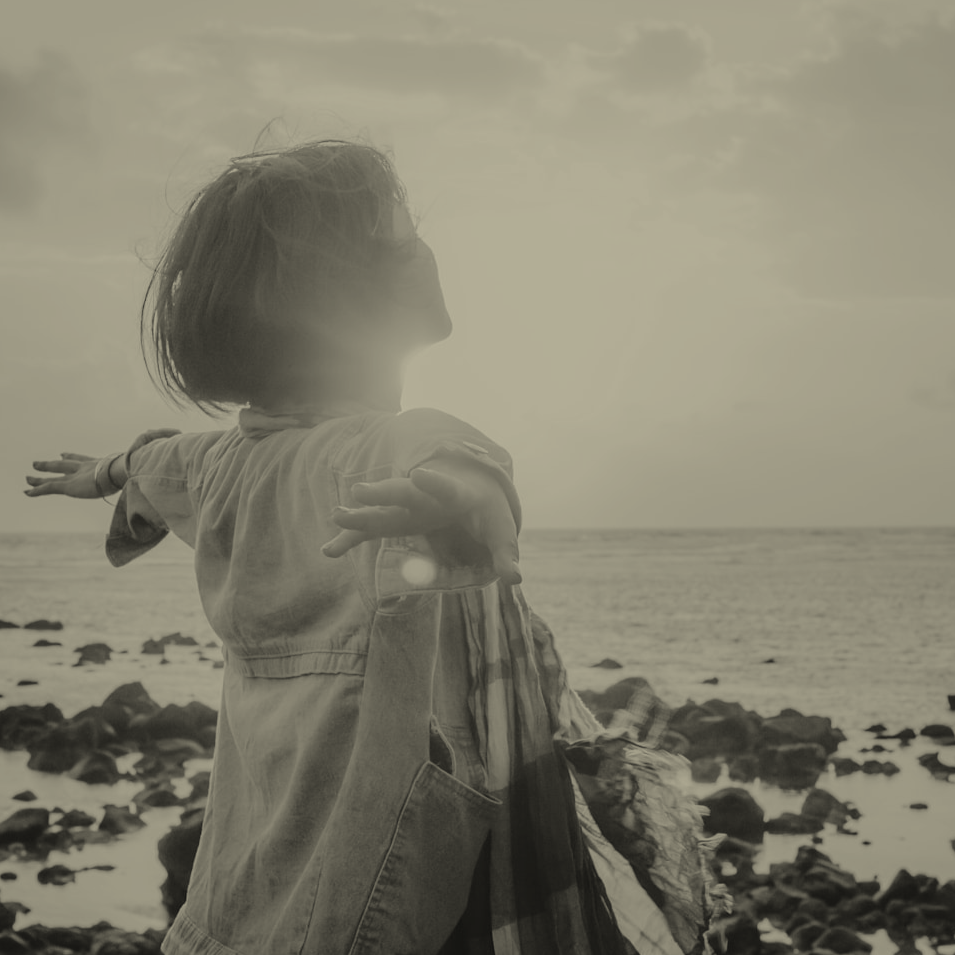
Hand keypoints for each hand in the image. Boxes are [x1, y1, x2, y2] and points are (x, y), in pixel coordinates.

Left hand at [24, 428, 180, 499]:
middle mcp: (88, 467)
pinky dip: (38, 490)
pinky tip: (26, 492)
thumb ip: (162, 443)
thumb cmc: (143, 463)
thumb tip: (179, 434)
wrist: (130, 468)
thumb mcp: (154, 452)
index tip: (65, 454)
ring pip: (55, 475)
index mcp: (103, 463)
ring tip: (27, 478)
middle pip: (68, 464)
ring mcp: (78, 475)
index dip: (75, 456)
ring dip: (41, 475)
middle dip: (56, 463)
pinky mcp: (72, 485)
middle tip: (44, 461)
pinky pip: (50, 489)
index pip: (87, 459)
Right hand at [322, 465, 521, 584]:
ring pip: (382, 509)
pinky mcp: (398, 521)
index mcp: (456, 495)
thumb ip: (506, 554)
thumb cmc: (488, 511)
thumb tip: (514, 579)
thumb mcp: (501, 530)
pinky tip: (329, 551)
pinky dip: (352, 538)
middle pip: (403, 493)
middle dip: (382, 492)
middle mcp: (427, 497)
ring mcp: (409, 508)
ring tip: (335, 516)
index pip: (445, 488)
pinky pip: (371, 530)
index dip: (434, 482)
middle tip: (359, 491)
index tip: (419, 474)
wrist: (471, 487)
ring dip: (360, 514)